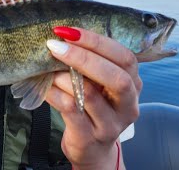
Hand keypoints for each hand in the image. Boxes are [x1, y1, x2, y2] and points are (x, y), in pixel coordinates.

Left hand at [46, 27, 140, 169]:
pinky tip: (45, 85)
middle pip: (116, 77)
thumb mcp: (98, 82)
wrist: (91, 148)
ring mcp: (111, 124)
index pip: (124, 57)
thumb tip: (62, 34)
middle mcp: (128, 104)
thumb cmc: (93, 106)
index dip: (97, 41)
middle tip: (56, 46)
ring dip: (64, 76)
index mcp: (133, 83)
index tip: (69, 31)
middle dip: (83, 57)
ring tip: (48, 67)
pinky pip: (71, 110)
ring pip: (90, 94)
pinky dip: (55, 93)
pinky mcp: (90, 137)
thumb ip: (89, 61)